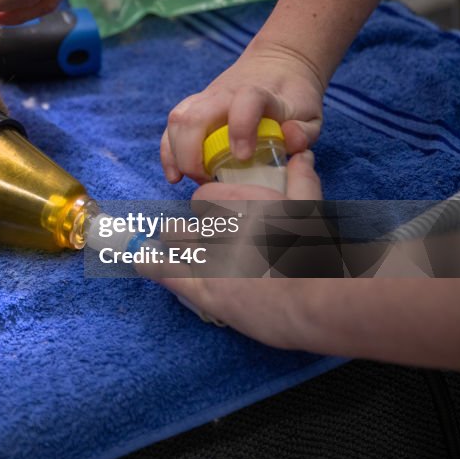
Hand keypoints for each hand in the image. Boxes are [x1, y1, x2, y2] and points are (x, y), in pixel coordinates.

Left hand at [138, 152, 325, 349]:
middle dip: (186, 230)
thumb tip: (301, 154)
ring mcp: (211, 257)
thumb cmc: (318, 257)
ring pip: (174, 242)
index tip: (212, 217)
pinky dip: (150, 264)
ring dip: (174, 246)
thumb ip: (302, 181)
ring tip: (177, 251)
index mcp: (244, 202)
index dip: (205, 207)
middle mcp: (222, 225)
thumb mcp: (313, 213)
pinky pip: (165, 270)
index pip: (203, 195)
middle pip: (187, 220)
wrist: (318, 304)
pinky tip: (141, 260)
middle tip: (198, 241)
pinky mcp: (206, 289)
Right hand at [161, 42, 327, 183]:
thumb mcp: (311, 113)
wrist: (278, 65)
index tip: (242, 157)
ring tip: (190, 178)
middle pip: (194, 116)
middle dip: (192, 154)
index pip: (244, 102)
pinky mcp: (194, 106)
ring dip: (176, 153)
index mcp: (257, 93)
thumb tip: (288, 140)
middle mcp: (225, 94)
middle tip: (207, 180)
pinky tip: (175, 175)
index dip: (240, 128)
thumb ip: (303, 131)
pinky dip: (168, 151)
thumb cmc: (293, 96)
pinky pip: (171, 127)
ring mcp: (205, 98)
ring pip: (178, 119)